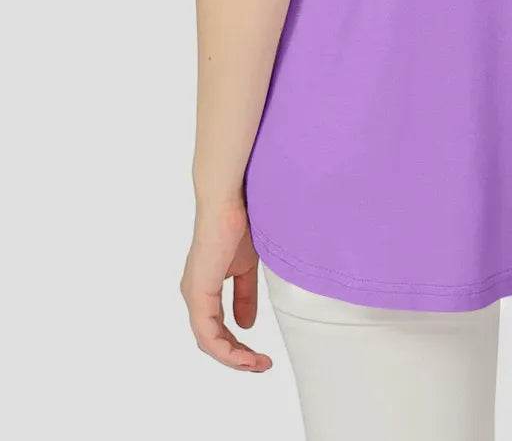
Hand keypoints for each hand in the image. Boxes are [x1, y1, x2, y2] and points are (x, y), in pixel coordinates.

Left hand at [180, 198, 272, 371]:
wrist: (230, 201)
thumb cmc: (239, 224)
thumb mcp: (247, 268)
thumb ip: (245, 296)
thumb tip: (246, 325)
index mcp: (205, 288)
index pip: (216, 330)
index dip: (237, 347)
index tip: (260, 357)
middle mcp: (194, 294)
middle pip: (211, 341)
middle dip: (237, 358)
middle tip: (261, 365)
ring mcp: (194, 295)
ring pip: (208, 342)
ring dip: (234, 358)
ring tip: (257, 364)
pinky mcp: (198, 292)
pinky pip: (207, 334)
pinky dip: (226, 349)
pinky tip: (243, 355)